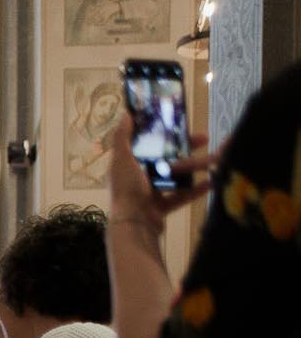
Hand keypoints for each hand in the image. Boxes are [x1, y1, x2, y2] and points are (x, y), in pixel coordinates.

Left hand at [107, 114, 216, 231]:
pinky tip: (213, 180)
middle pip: (166, 159)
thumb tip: (126, 113)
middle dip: (187, 148)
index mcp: (129, 165)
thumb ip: (122, 137)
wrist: (133, 224)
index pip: (149, 144)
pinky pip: (182, 196)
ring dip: (196, 166)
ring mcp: (151, 194)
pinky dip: (197, 189)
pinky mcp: (162, 208)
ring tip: (217, 158)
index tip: (182, 124)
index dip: (164, 134)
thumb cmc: (126, 189)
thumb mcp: (121, 159)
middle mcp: (139, 178)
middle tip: (206, 138)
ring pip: (177, 176)